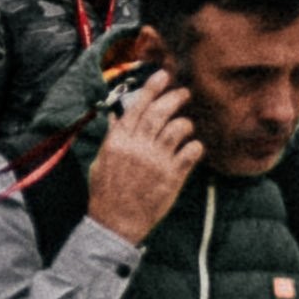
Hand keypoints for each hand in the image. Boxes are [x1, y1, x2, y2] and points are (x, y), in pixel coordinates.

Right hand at [81, 77, 198, 241]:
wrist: (115, 223)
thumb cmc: (106, 192)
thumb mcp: (102, 161)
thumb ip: (113, 137)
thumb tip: (117, 115)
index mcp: (117, 142)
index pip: (137, 108)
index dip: (152, 89)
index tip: (164, 74)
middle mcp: (137, 148)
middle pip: (160, 113)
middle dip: (175, 97)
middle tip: (184, 92)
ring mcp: (156, 161)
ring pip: (178, 128)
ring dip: (186, 122)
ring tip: (186, 125)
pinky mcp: (172, 176)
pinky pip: (191, 151)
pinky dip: (195, 146)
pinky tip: (193, 148)